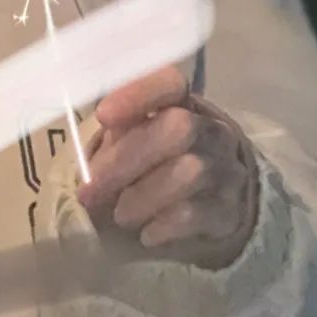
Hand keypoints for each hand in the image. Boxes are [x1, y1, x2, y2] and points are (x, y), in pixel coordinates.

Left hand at [77, 65, 258, 269]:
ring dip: (143, 196)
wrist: (223, 203)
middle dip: (126, 159)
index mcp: (185, 104)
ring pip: (189, 172)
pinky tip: (147, 233)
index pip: (171, 83)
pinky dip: (164, 224)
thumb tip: (85, 158)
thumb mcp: (144, 139)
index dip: (138, 94)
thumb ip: (120, 136)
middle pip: (178, 128)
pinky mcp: (230, 210)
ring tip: (121, 215)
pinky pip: (197, 213)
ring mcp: (227, 169)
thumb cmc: (166, 162)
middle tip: (90, 190)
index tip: (103, 116)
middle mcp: (212, 130)